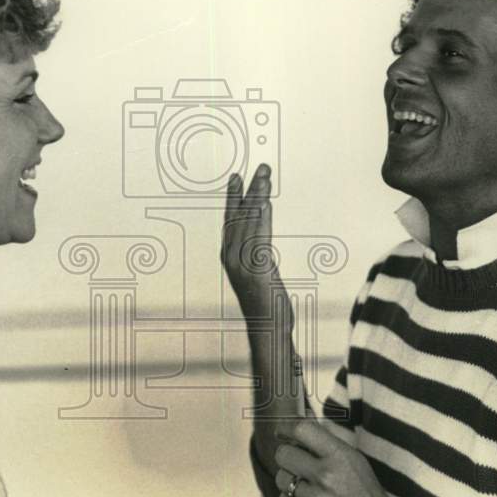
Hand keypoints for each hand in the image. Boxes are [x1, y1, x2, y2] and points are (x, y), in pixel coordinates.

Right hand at [221, 164, 283, 320]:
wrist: (267, 328)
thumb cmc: (264, 302)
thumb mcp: (256, 272)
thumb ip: (254, 252)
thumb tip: (260, 234)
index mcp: (229, 255)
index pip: (230, 219)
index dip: (233, 196)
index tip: (236, 176)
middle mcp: (232, 257)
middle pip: (240, 215)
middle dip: (250, 189)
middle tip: (260, 167)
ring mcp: (244, 264)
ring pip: (250, 223)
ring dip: (258, 197)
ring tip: (265, 177)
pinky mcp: (258, 271)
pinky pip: (259, 239)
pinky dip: (262, 219)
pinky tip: (267, 205)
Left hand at [273, 419, 401, 496]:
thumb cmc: (364, 491)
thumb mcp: (352, 458)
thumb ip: (325, 441)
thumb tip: (300, 419)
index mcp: (340, 456)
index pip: (302, 430)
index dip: (286, 428)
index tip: (281, 431)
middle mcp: (327, 477)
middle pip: (283, 454)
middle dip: (288, 455)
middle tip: (296, 460)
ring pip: (282, 479)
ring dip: (290, 479)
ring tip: (308, 484)